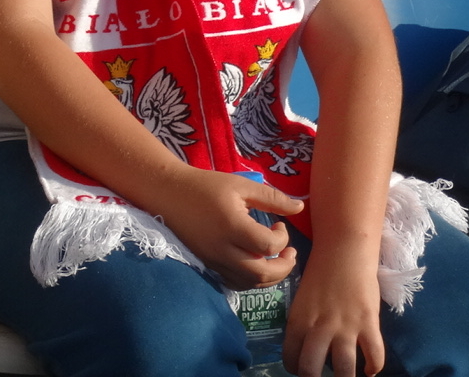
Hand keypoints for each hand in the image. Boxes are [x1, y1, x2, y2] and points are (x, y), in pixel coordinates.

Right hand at [148, 168, 301, 289]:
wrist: (169, 195)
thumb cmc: (206, 186)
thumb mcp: (241, 185)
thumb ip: (272, 197)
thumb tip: (300, 207)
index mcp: (233, 226)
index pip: (268, 246)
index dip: (282, 239)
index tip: (280, 225)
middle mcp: (223, 249)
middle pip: (261, 274)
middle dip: (284, 268)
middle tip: (291, 253)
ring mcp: (214, 261)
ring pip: (249, 284)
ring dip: (270, 277)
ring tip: (278, 261)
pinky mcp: (208, 265)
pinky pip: (234, 283)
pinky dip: (251, 281)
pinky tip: (257, 266)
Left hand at [283, 249, 384, 376]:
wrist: (344, 249)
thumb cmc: (321, 272)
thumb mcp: (302, 300)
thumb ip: (304, 324)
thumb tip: (309, 347)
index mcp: (298, 321)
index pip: (291, 359)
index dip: (297, 368)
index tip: (305, 367)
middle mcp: (319, 328)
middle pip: (310, 371)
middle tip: (322, 376)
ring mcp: (345, 326)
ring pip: (343, 369)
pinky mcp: (368, 322)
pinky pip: (374, 354)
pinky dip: (374, 367)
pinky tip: (370, 369)